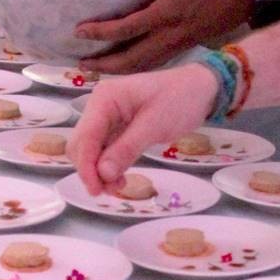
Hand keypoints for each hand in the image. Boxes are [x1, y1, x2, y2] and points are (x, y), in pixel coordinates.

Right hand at [70, 63, 218, 193]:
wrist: (199, 88)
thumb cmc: (179, 99)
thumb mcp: (155, 124)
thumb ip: (127, 148)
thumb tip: (103, 174)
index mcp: (105, 99)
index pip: (84, 137)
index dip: (86, 166)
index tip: (96, 190)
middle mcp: (99, 107)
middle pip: (81, 145)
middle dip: (90, 170)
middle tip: (110, 191)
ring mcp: (106, 118)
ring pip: (90, 151)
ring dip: (98, 171)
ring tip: (119, 187)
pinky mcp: (116, 129)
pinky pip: (103, 151)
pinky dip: (107, 166)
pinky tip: (119, 179)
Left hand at [73, 0, 256, 73]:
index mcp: (170, 12)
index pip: (129, 28)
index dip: (102, 32)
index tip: (80, 30)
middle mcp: (172, 34)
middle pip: (132, 60)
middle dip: (104, 63)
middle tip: (78, 61)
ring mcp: (179, 45)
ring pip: (143, 67)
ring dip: (117, 71)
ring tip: (93, 68)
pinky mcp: (184, 47)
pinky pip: (153, 64)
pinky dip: (133, 69)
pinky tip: (120, 65)